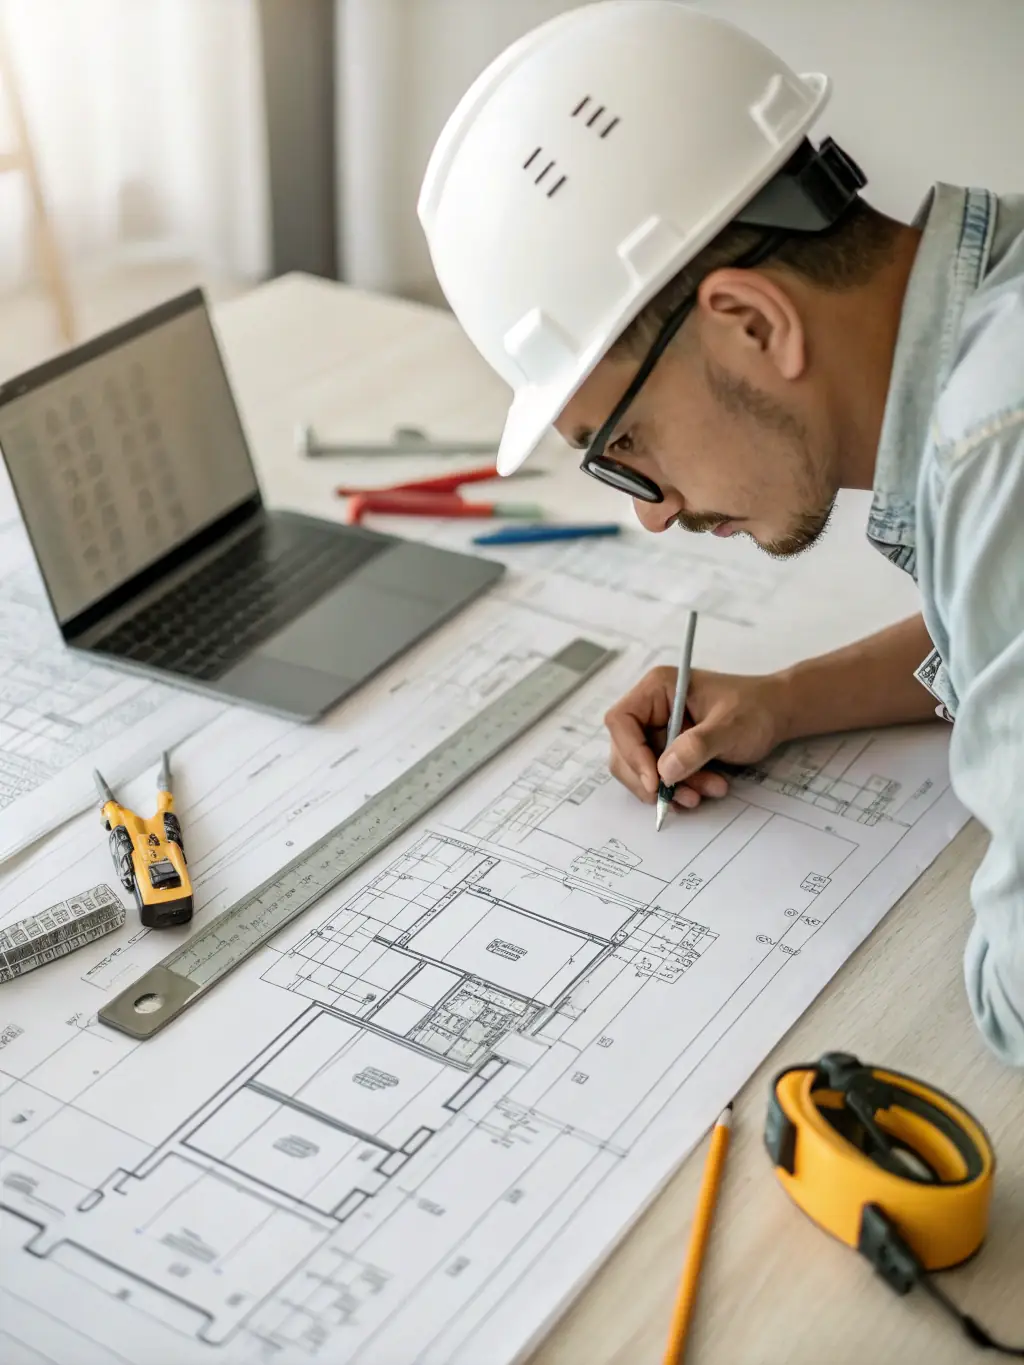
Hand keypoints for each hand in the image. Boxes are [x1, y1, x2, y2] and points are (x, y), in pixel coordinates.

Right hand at [604, 666, 788, 809]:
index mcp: (658, 688)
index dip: (631, 753)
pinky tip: (708, 789)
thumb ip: (696, 747)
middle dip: (652, 779)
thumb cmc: (756, 709)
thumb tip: (665, 771)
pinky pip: (662, 777)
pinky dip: (681, 789)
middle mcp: (651, 708)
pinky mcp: (670, 750)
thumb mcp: (729, 727)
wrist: (778, 716)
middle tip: (681, 797)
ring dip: (671, 788)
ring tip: (707, 791)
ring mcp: (659, 730)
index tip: (655, 781)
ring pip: (643, 770)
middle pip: (625, 750)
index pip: (622, 721)